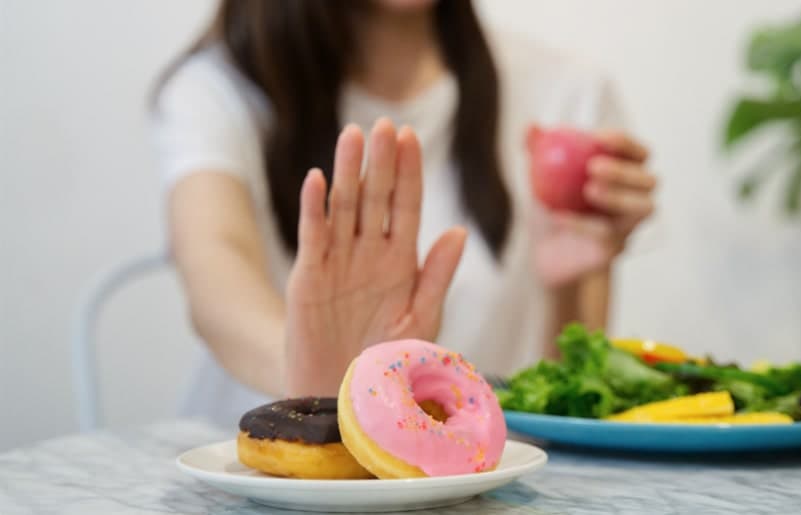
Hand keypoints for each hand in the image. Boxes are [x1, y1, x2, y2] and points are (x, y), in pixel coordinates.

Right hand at [284, 119, 465, 395]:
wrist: (345, 394)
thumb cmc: (388, 359)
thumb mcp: (421, 319)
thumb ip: (438, 276)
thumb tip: (459, 231)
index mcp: (401, 261)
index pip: (406, 205)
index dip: (409, 172)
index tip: (411, 137)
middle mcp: (370, 253)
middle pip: (376, 196)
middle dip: (382, 161)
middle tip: (385, 124)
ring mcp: (338, 261)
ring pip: (344, 206)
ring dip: (349, 171)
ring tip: (353, 135)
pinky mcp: (309, 276)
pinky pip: (313, 236)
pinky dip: (315, 208)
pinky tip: (318, 178)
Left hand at [533, 129, 656, 287]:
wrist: (544, 252)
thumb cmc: (551, 207)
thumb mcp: (539, 177)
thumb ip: (537, 151)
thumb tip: (531, 126)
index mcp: (625, 174)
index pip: (638, 153)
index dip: (624, 143)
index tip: (597, 137)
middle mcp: (635, 199)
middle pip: (649, 180)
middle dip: (624, 170)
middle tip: (594, 167)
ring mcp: (628, 226)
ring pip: (644, 208)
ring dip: (619, 196)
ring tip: (588, 190)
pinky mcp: (616, 249)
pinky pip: (609, 236)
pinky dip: (584, 224)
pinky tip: (560, 216)